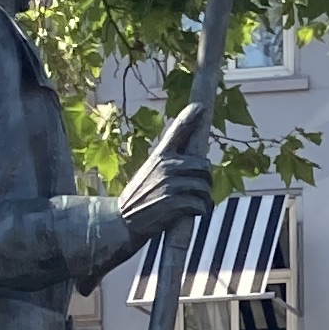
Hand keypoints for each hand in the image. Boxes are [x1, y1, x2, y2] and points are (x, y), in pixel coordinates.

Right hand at [118, 103, 214, 247]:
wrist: (122, 222)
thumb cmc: (140, 198)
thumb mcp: (149, 173)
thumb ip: (169, 164)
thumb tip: (197, 162)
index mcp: (159, 156)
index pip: (177, 131)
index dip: (190, 117)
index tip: (200, 107)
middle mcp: (165, 167)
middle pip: (203, 165)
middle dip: (206, 179)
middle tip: (200, 188)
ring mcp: (170, 185)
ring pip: (204, 186)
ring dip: (205, 197)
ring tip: (198, 202)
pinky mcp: (174, 204)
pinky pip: (201, 203)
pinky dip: (202, 210)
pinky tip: (196, 212)